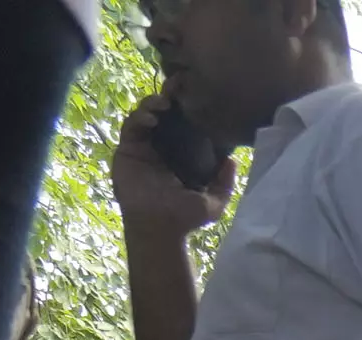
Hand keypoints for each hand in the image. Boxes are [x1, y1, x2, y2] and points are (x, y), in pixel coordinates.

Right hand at [109, 97, 235, 233]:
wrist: (160, 229)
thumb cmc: (185, 218)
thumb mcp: (214, 202)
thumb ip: (225, 182)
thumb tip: (233, 160)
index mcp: (181, 153)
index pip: (182, 123)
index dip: (186, 106)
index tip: (193, 92)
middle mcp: (162, 146)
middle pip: (162, 114)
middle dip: (167, 97)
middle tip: (175, 88)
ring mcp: (143, 147)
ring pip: (144, 116)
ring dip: (152, 104)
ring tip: (163, 103)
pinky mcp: (127, 151)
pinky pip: (130, 128)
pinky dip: (138, 119)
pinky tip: (150, 119)